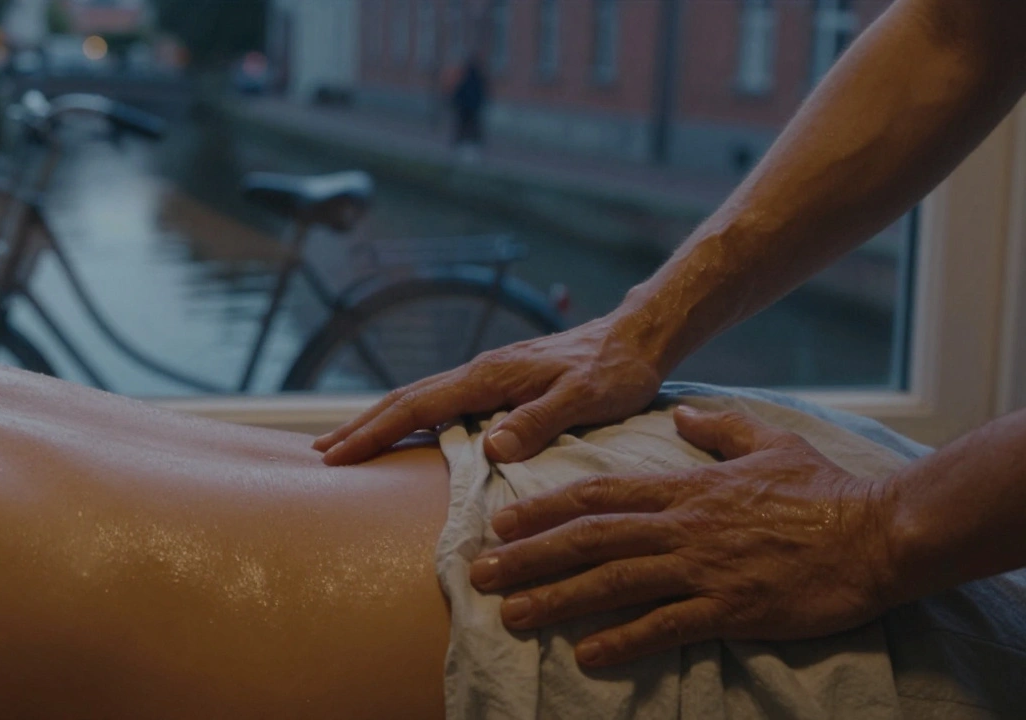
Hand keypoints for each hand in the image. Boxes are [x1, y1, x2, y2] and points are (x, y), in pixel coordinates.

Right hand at [312, 316, 664, 464]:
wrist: (635, 336)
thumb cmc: (614, 370)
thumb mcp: (585, 399)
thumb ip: (539, 422)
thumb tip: (491, 448)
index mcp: (489, 377)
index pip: (417, 408)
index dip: (375, 433)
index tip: (338, 457)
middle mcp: (479, 372)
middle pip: (405, 400)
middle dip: (360, 427)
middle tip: (320, 454)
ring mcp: (486, 374)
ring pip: (418, 398)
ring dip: (379, 420)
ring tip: (346, 443)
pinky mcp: (497, 380)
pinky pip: (439, 401)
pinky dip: (408, 417)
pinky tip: (404, 432)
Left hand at [468, 407, 900, 667]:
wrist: (876, 533)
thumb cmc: (822, 489)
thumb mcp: (766, 441)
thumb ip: (717, 426)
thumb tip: (683, 410)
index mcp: (685, 488)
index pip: (599, 494)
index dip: (545, 509)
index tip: (501, 521)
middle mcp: (682, 526)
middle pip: (590, 539)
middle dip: (528, 556)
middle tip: (479, 573)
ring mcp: (703, 568)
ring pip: (613, 583)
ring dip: (557, 599)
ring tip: (512, 615)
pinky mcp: (730, 608)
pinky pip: (665, 626)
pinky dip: (623, 641)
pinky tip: (586, 655)